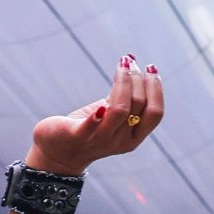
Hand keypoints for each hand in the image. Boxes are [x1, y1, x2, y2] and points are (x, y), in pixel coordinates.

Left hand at [24, 54, 166, 173]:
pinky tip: (101, 106)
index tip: (150, 67)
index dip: (156, 89)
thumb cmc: (86, 128)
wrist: (57, 153)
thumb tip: (131, 63)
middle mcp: (120, 141)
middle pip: (139, 106)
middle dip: (136, 78)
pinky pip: (90, 127)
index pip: (155, 113)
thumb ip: (123, 98)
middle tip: (128, 61)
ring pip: (120, 110)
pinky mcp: (77, 136)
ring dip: (123, 82)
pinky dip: (96, 116)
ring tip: (122, 64)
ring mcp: (100, 140)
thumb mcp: (110, 115)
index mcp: (133, 137)